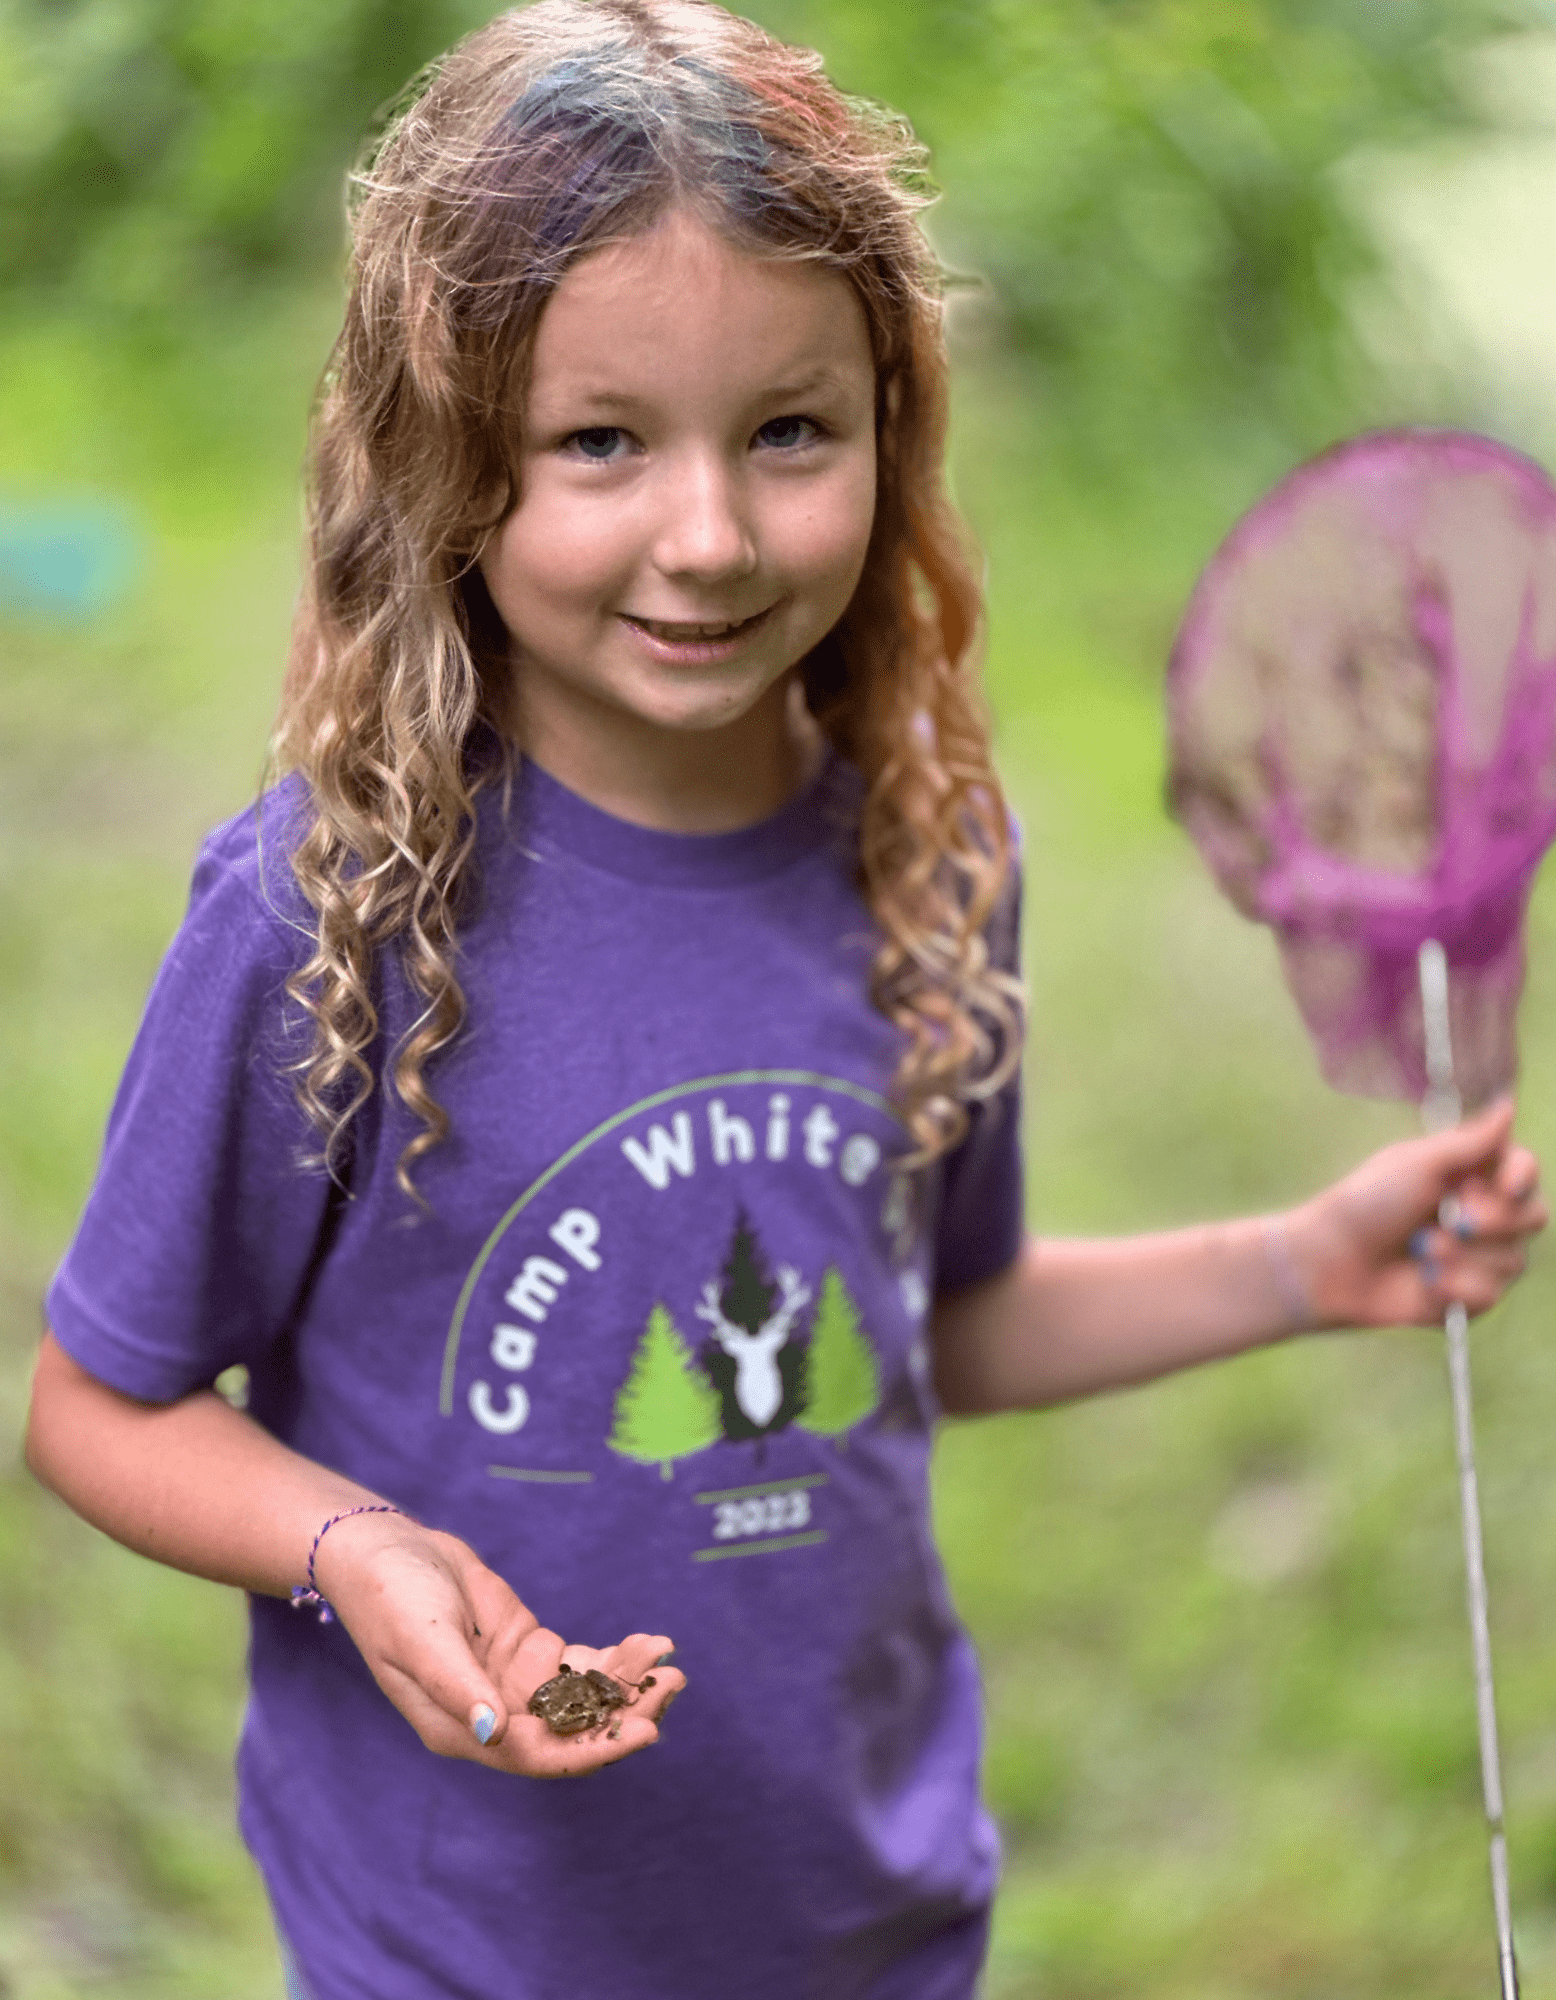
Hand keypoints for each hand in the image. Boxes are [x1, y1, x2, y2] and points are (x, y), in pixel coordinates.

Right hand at [313, 1514, 682, 1777]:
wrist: (384, 1549)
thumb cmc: (391, 1596)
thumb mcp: (422, 1639)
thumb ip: (460, 1685)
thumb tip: (498, 1732)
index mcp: (465, 1730)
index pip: (540, 1756)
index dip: (594, 1749)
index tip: (646, 1731)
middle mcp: (495, 1716)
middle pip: (572, 1732)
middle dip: (625, 1714)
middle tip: (672, 1683)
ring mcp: (513, 1683)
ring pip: (582, 1698)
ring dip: (627, 1684)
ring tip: (669, 1660)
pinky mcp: (527, 1649)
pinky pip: (579, 1664)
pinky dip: (613, 1657)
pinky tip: (648, 1644)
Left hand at [1286, 1097, 1545, 1328]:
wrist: (1331, 1263)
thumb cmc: (1367, 1203)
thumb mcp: (1417, 1164)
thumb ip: (1471, 1141)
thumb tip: (1509, 1105)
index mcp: (1470, 1175)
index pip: (1525, 1170)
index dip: (1522, 1177)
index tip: (1505, 1185)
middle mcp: (1481, 1215)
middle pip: (1533, 1217)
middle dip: (1495, 1221)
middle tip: (1454, 1221)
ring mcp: (1477, 1258)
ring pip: (1513, 1261)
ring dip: (1463, 1257)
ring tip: (1419, 1251)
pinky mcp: (1466, 1298)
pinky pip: (1490, 1296)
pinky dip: (1455, 1289)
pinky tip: (1424, 1282)